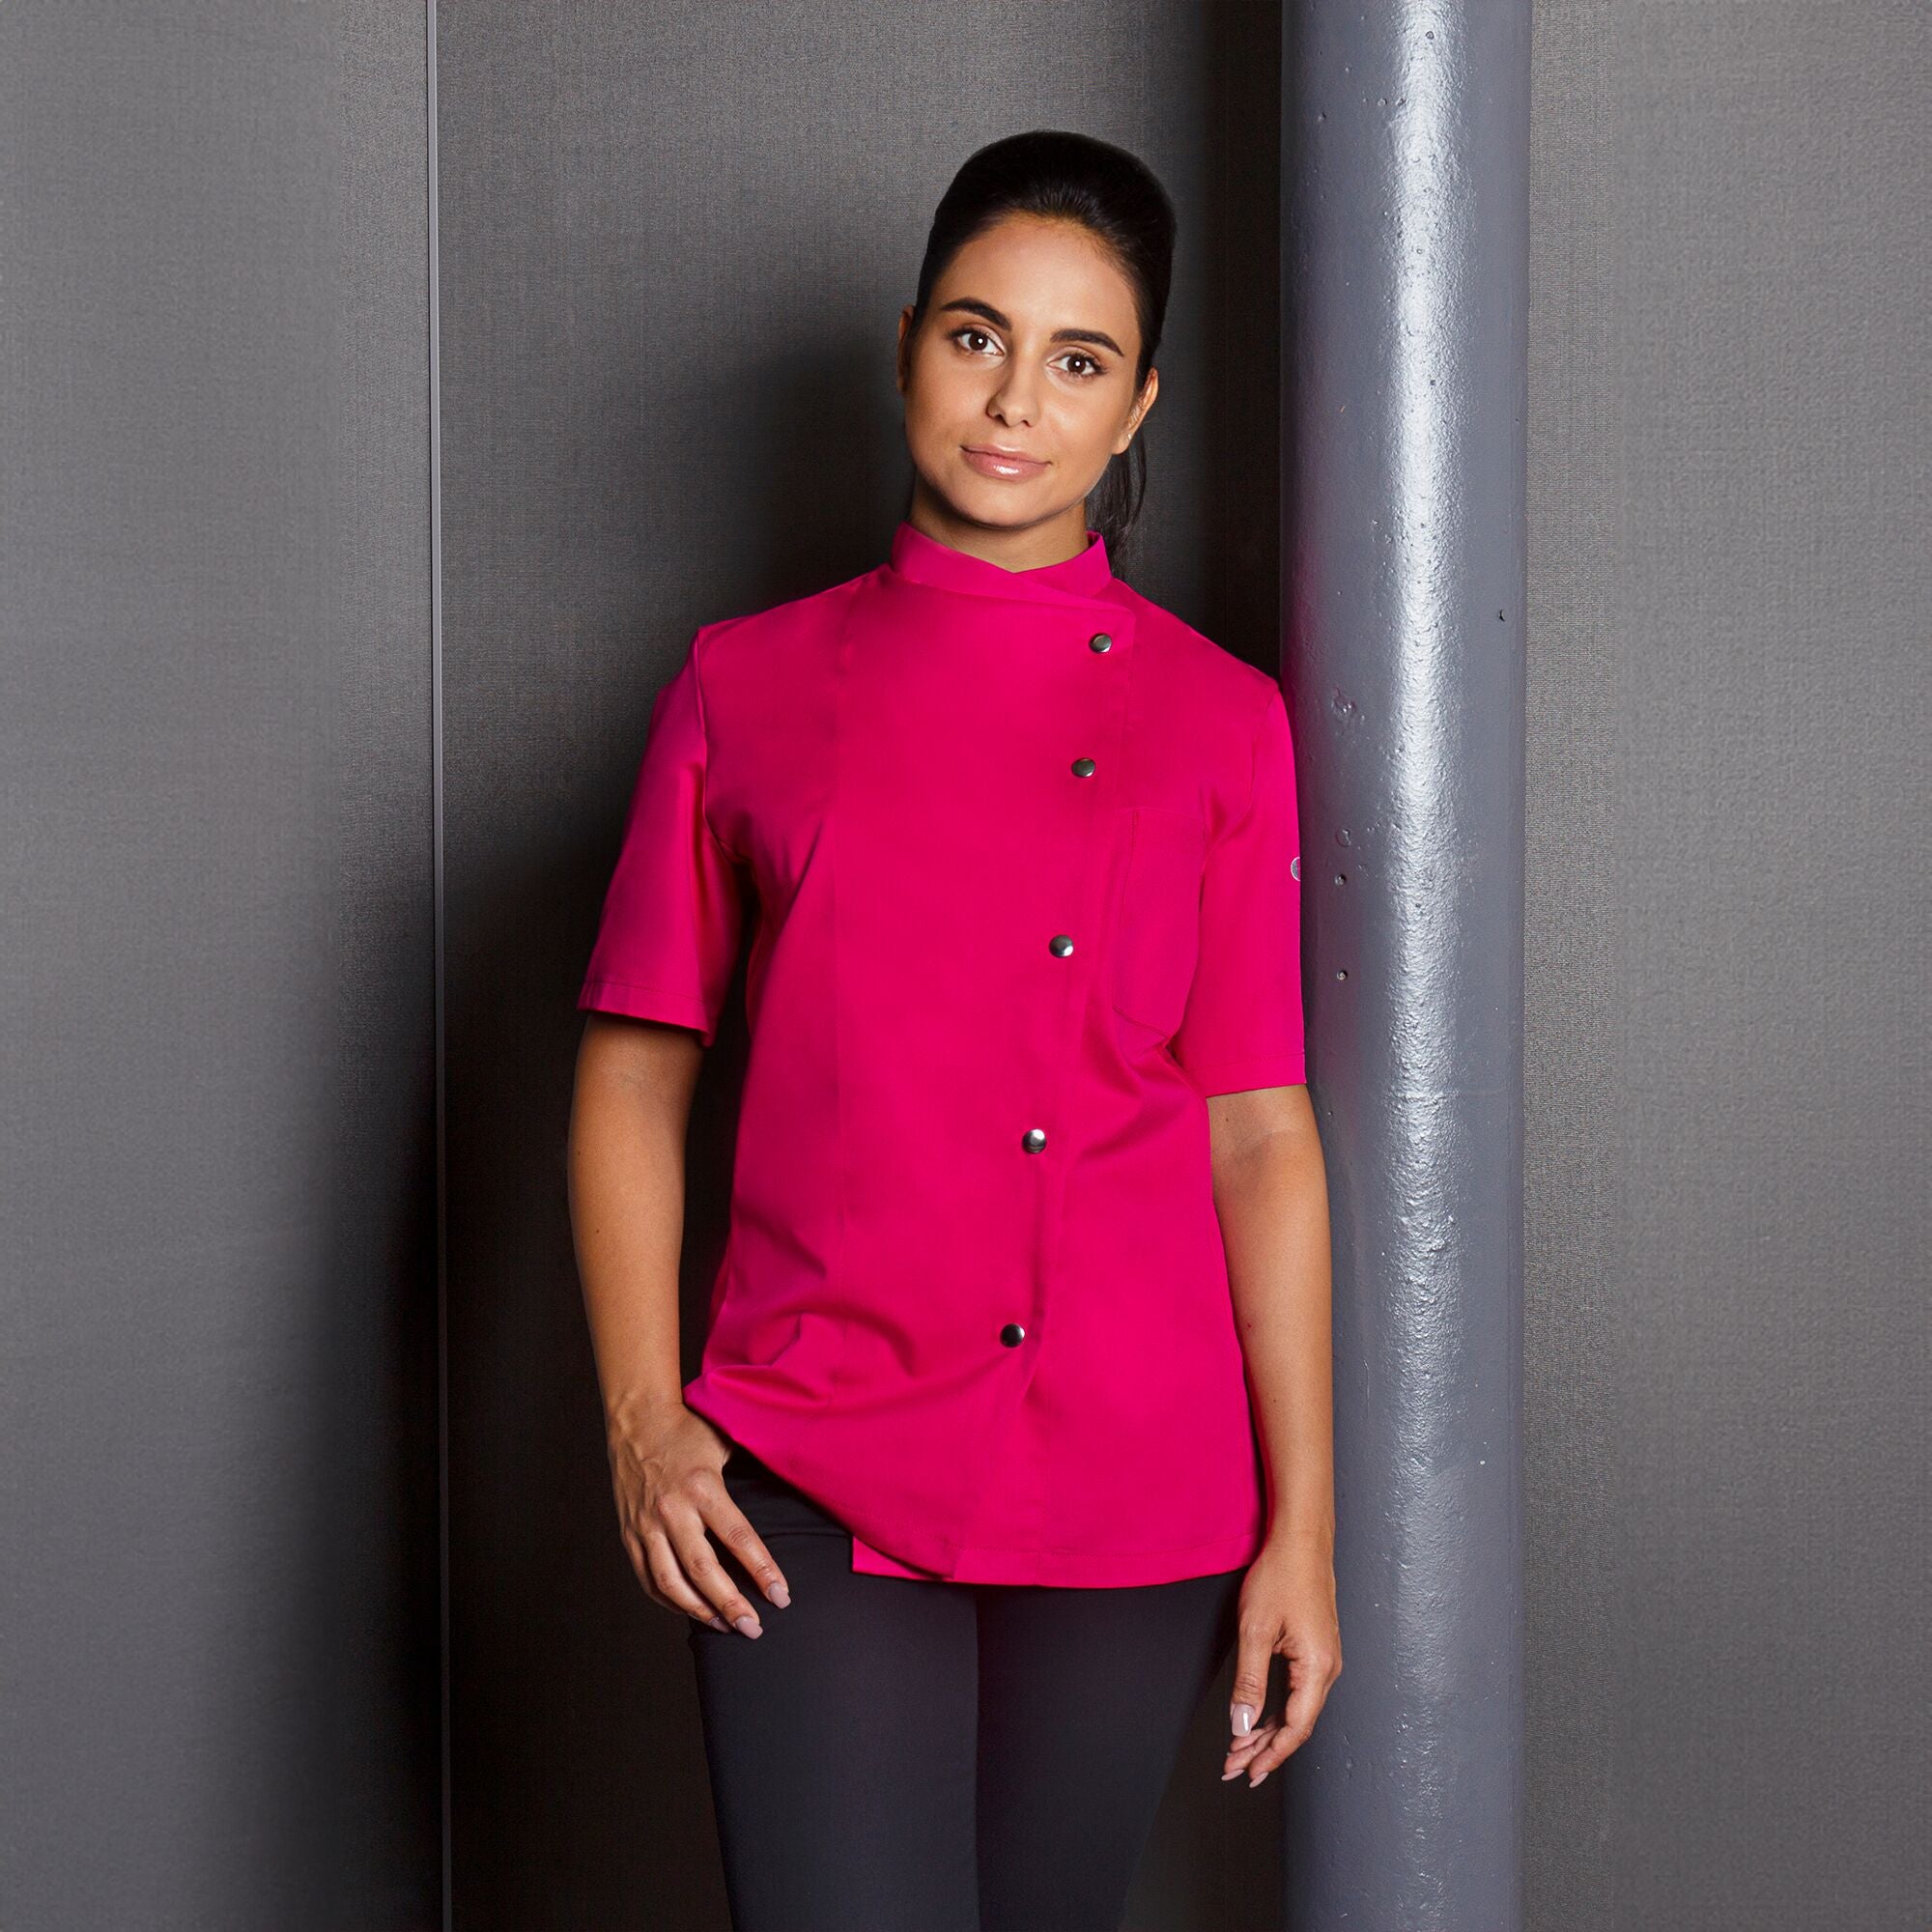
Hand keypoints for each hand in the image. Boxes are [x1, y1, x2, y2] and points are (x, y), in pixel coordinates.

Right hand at [604, 1401, 791, 1636]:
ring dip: (700, 1611)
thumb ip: (752, 1469)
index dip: (762, 1571)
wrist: (636, 1420)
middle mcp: (672, 1510)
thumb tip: (793, 1487)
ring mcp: (646, 1525)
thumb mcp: (726, 1441)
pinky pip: (647, 1578)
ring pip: (671, 1583)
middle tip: (754, 1628)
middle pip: (704, 1571)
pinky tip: (691, 1610)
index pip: (739, 1538)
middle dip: (732, 1605)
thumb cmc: (688, 1430)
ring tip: (726, 1627)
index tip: (781, 1596)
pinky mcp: (629, 1533)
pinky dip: (669, 1601)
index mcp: (703, 1487)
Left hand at [1222, 1532, 1340, 1786]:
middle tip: (1233, 1768)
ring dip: (1269, 1731)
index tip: (1245, 1773)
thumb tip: (1242, 1726)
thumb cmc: (1281, 1577)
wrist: (1302, 1541)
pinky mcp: (1316, 1650)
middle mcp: (1327, 1669)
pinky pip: (1298, 1692)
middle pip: (1297, 1724)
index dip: (1270, 1755)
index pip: (1294, 1728)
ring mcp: (1324, 1659)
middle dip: (1265, 1749)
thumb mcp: (1256, 1630)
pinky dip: (1277, 1710)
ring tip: (1240, 1750)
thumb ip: (1249, 1681)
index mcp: (1317, 1669)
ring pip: (1297, 1710)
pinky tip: (1259, 1719)